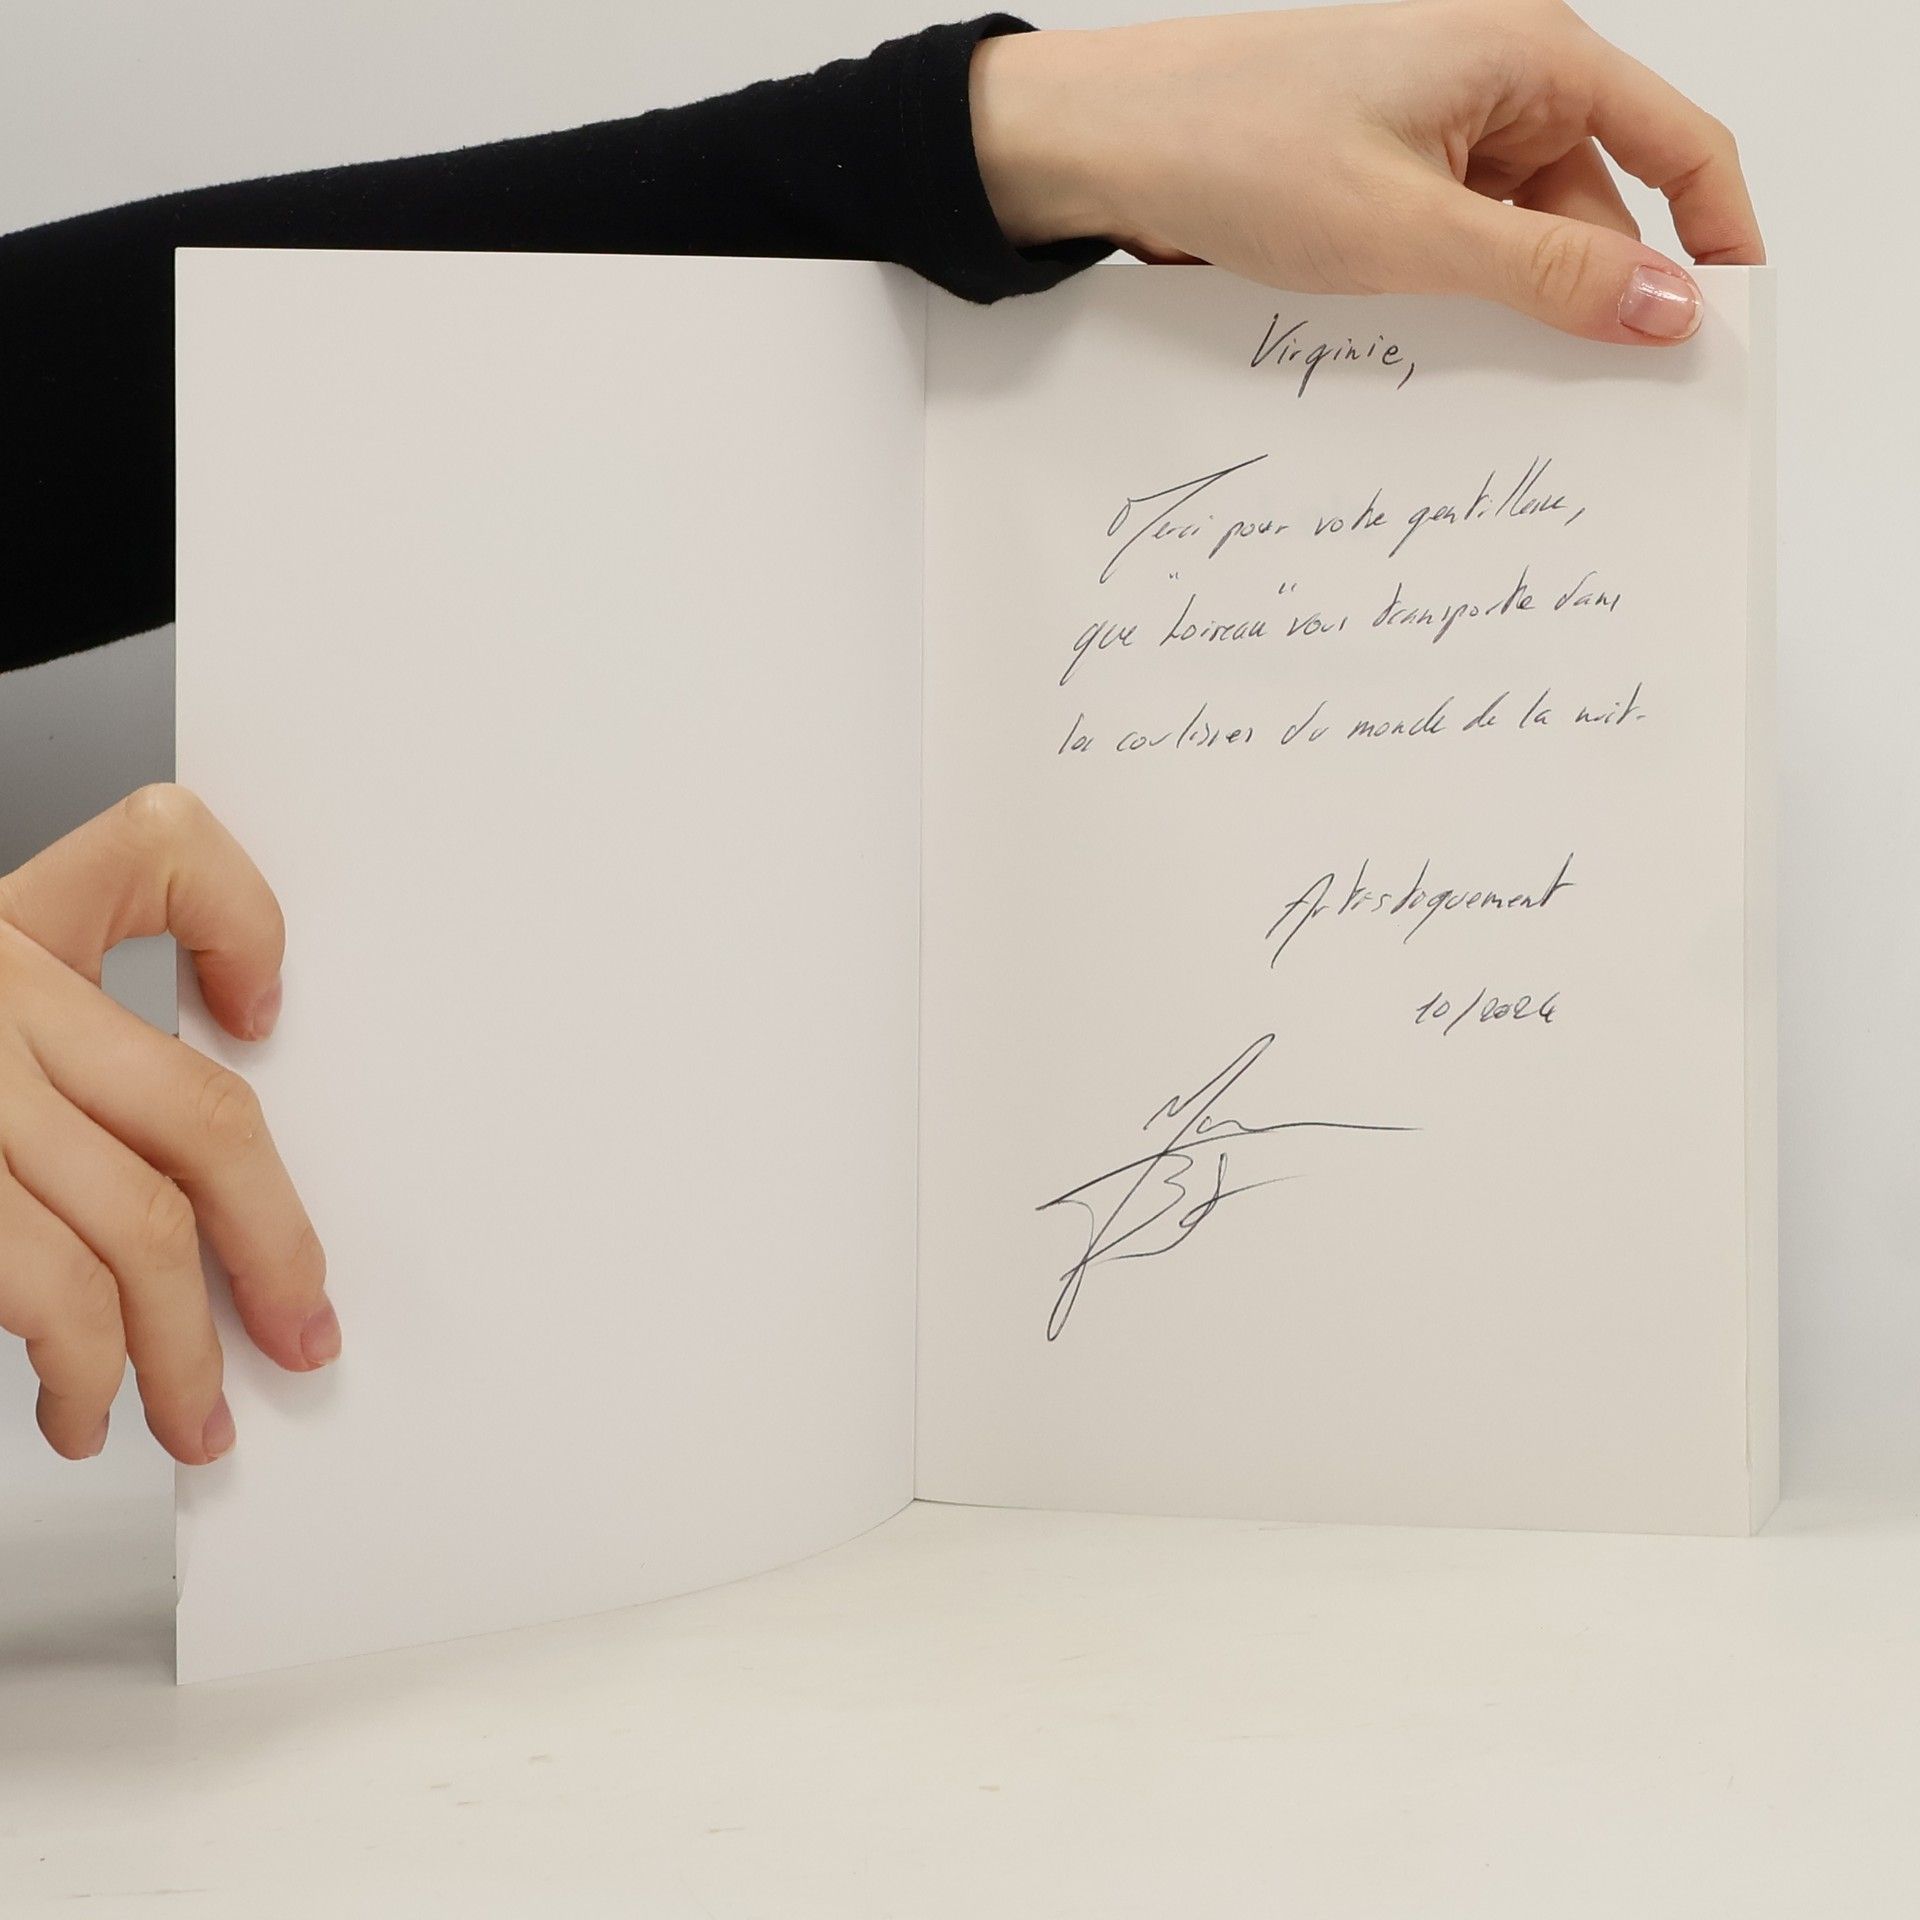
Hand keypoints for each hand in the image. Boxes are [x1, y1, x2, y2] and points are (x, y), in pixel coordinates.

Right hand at [0, 786, 330, 1463]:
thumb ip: (46, 1001)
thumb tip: (216, 1028)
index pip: (155, 853)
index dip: (243, 921)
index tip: (264, 1008)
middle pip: (199, 1115)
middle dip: (273, 1246)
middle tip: (299, 1331)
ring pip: (136, 1225)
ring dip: (181, 1347)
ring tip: (188, 1412)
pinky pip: (45, 1282)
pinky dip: (85, 1364)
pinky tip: (75, 1404)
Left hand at [971, 0, 1762, 343]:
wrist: (1101, 144)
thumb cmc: (1238, 146)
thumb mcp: (1410, 231)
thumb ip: (1547, 275)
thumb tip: (1668, 308)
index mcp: (1529, 60)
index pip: (1677, 145)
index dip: (1717, 236)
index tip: (1723, 332)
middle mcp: (1493, 88)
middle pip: (1595, 207)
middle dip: (1598, 300)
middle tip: (1600, 409)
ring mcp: (1432, 137)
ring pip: (1515, 241)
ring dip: (1511, 313)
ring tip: (1491, 391)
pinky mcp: (1379, 181)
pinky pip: (1449, 250)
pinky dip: (1451, 305)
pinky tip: (1426, 358)